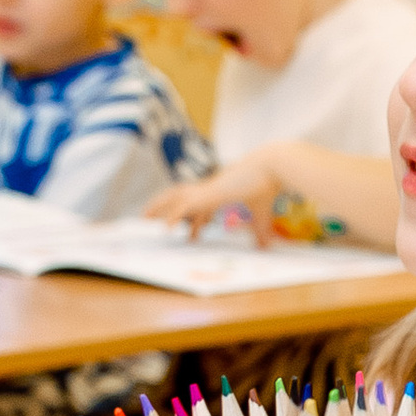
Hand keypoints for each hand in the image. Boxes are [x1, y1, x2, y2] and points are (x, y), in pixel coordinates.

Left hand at [143, 153, 291, 244]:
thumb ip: (261, 233)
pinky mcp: (208, 194)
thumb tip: (265, 248)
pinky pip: (184, 207)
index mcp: (220, 192)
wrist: (269, 168)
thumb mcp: (262, 216)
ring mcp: (207, 190)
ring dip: (159, 207)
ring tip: (145, 218)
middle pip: (180, 196)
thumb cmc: (267, 188)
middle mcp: (209, 189)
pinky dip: (173, 217)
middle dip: (165, 206)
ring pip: (175, 198)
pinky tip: (165, 228)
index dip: (195, 222)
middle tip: (152, 219)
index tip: (192, 236)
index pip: (201, 206)